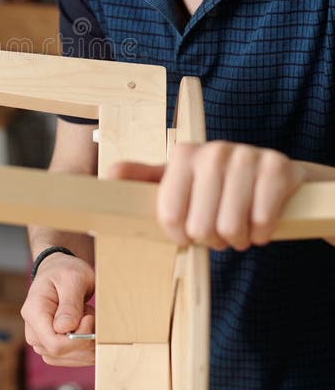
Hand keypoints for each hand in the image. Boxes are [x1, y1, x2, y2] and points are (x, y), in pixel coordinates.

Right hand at [21, 252, 94, 365]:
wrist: (58, 270)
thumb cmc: (65, 271)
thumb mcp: (72, 279)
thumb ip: (70, 304)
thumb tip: (64, 328)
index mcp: (33, 312)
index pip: (54, 344)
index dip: (77, 339)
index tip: (90, 318)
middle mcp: (32, 330)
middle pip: (60, 353)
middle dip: (84, 340)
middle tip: (91, 314)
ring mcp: (40, 340)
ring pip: (66, 359)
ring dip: (85, 344)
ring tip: (86, 317)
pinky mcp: (50, 345)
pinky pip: (69, 358)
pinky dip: (84, 348)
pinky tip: (86, 329)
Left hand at [109, 142, 306, 251]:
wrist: (272, 174)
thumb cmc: (216, 184)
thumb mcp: (178, 179)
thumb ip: (144, 178)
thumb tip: (111, 173)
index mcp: (184, 155)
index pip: (169, 216)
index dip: (180, 235)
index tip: (188, 232)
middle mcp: (213, 150)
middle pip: (201, 226)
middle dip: (211, 240)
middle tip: (218, 232)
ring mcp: (247, 155)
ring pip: (231, 227)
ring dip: (237, 239)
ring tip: (238, 229)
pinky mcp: (277, 168)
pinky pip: (262, 220)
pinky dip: (261, 233)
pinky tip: (259, 225)